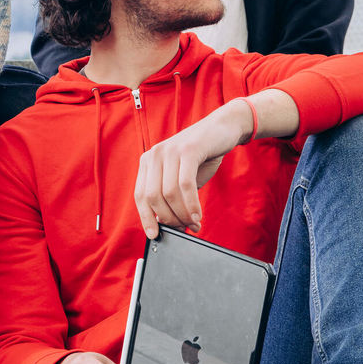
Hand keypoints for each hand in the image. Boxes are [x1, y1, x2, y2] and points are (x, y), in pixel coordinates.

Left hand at [133, 100, 249, 238]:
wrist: (222, 129)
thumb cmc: (201, 157)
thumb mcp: (181, 177)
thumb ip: (172, 197)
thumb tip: (167, 224)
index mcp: (148, 162)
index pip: (140, 195)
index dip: (146, 217)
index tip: (154, 234)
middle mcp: (155, 155)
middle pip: (153, 197)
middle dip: (169, 218)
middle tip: (183, 228)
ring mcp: (170, 151)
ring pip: (169, 193)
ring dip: (183, 214)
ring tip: (194, 223)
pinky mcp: (188, 150)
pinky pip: (185, 185)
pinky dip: (192, 205)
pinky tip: (198, 215)